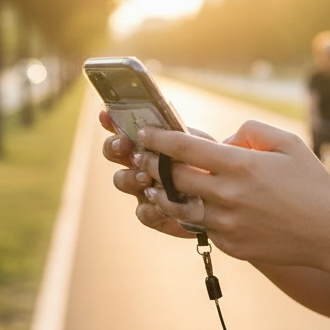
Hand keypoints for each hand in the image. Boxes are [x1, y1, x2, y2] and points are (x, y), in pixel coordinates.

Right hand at [98, 109, 203, 238]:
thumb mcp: (201, 144)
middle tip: (125, 146)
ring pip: (122, 180)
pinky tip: (161, 206)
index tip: (106, 115)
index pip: (123, 126)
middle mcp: (140, 163)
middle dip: (114, 147)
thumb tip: (188, 127)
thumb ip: (184, 135)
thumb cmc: (210, 164)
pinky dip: (150, 208)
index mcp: (148, 141)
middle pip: (113, 152)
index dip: (110, 121)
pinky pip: (143, 212)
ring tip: (146, 177)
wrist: (223, 198)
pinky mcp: (155, 214)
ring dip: (130, 177)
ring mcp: (143, 188)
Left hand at [137, 119, 329, 266]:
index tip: (144, 133)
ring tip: (158, 187)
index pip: (184, 148)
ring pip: (180, 208)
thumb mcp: (289, 144)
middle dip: (153, 166)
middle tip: (143, 159)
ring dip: (164, 196)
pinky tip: (194, 209)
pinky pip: (203, 228)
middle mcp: (229, 195)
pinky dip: (196, 217)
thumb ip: (252, 131)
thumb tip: (224, 141)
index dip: (158, 138)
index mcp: (241, 165)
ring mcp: (228, 224)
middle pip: (173, 179)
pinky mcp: (232, 246)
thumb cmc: (312, 183)